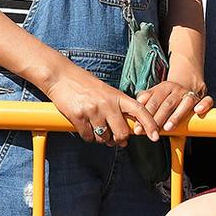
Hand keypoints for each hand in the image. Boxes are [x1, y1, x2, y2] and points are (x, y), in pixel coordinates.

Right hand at [43, 64, 160, 145]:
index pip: (139, 110)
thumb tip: (123, 134)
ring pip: (104, 138)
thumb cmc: (83, 83)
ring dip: (102, 139)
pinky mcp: (78, 118)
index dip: (150, 124)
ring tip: (96, 128)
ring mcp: (92, 111)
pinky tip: (84, 126)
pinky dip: (88, 136)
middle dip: (119, 140)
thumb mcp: (105, 91)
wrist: (59, 75)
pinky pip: (88, 137)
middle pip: (122, 133)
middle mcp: (106, 104)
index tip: (156, 136)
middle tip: (115, 139)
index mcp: (116, 95)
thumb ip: (116, 108)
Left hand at [137, 80, 213, 131]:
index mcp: (163, 88)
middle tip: (152, 131)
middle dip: (158, 119)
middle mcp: (176, 90)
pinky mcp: (202, 98)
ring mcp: (189, 94)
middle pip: (166, 104)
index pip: (152, 101)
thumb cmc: (168, 94)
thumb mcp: (155, 94)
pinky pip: (206, 100)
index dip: (145, 115)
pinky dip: (204, 105)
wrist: (187, 81)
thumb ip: (145, 100)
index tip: (139, 128)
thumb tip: (136, 105)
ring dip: (176, 116)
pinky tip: (198, 111)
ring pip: (184, 103)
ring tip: (169, 127)